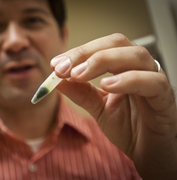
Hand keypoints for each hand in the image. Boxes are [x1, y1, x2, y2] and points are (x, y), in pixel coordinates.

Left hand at [51, 33, 176, 178]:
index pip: (101, 47)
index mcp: (123, 67)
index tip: (55, 64)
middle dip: (86, 53)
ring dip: (103, 61)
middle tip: (62, 68)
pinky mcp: (165, 98)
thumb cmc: (128, 126)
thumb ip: (81, 93)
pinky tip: (107, 86)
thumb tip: (57, 80)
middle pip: (116, 43)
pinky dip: (128, 80)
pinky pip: (152, 81)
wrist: (150, 151)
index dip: (77, 52)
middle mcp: (139, 68)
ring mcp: (154, 80)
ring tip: (78, 75)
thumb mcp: (98, 107)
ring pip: (135, 56)